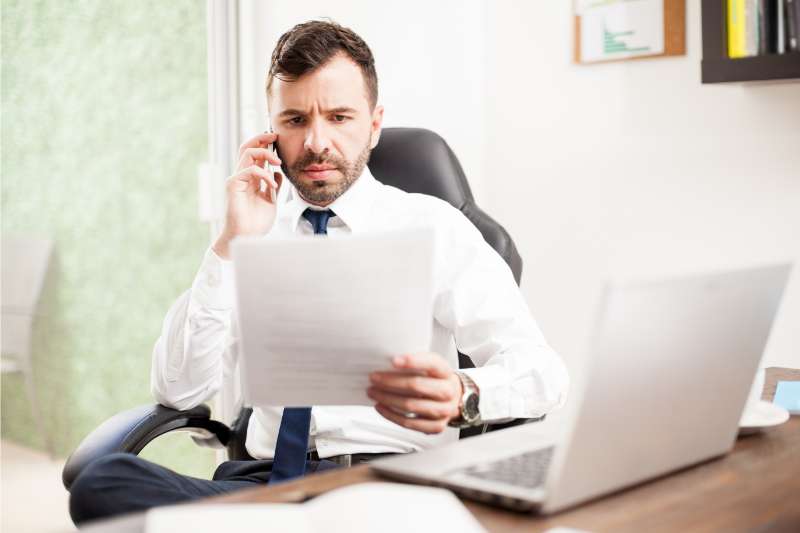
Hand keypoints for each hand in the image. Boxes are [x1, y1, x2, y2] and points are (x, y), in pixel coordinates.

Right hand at [213, 132, 283, 258]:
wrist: (247, 237)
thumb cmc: (256, 222)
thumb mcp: (271, 201)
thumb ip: (273, 186)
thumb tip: (278, 173)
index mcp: (251, 179)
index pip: (255, 154)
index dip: (264, 143)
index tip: (277, 139)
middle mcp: (242, 176)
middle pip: (247, 147)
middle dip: (261, 138)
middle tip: (275, 136)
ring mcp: (237, 179)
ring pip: (247, 153)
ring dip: (265, 153)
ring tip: (278, 162)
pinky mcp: (233, 185)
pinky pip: (249, 170)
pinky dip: (264, 174)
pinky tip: (272, 185)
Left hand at [368, 352, 462, 433]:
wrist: (454, 399)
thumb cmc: (437, 381)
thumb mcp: (431, 367)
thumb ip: (415, 364)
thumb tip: (387, 364)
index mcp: (446, 372)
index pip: (432, 364)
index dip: (413, 361)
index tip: (394, 360)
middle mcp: (447, 391)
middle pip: (417, 386)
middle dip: (391, 381)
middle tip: (374, 378)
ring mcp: (443, 411)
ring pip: (411, 405)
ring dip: (387, 398)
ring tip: (373, 392)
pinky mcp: (436, 427)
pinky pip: (409, 423)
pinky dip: (391, 415)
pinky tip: (381, 407)